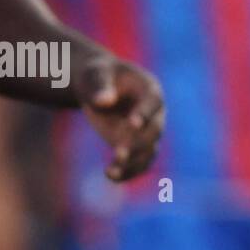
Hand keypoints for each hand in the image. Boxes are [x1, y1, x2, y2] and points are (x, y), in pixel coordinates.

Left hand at [73, 53, 164, 181]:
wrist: (99, 85)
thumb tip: (104, 101)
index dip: (145, 113)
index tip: (133, 124)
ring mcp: (145, 130)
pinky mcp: (134, 144)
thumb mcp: (95, 74)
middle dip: (138, 143)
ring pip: (148, 151)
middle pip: (154, 130)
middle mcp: (154, 112)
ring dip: (133, 163)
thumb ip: (100, 86)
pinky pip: (138, 162)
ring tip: (112, 171)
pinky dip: (127, 172)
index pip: (153, 102)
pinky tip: (110, 175)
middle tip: (118, 152)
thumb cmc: (98, 74)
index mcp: (149, 89)